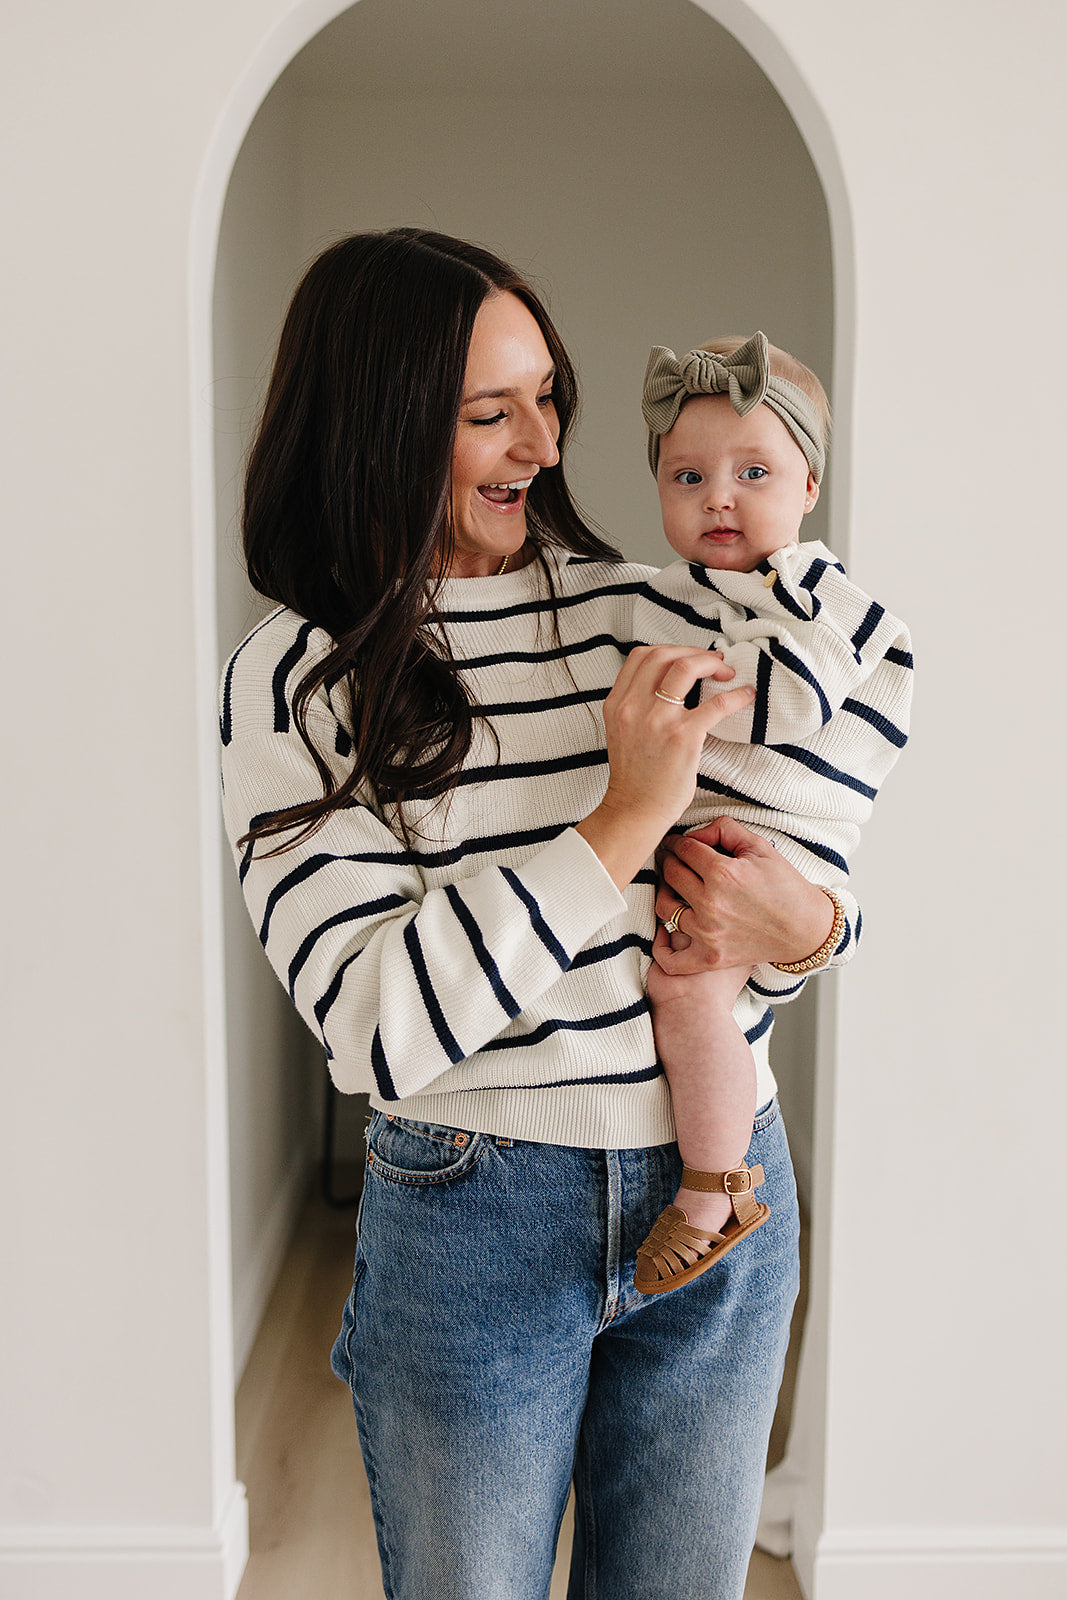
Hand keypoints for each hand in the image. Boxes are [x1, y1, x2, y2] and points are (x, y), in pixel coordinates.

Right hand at [576, 647, 755, 888]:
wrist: (634, 811)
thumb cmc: (635, 776)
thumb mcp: (622, 731)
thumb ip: (636, 706)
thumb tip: (667, 686)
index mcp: (617, 703)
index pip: (641, 656)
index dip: (670, 650)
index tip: (688, 657)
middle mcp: (633, 706)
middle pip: (664, 654)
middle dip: (694, 652)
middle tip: (713, 662)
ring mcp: (658, 720)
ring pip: (686, 667)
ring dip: (712, 663)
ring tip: (727, 672)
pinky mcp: (683, 736)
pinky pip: (716, 704)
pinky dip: (736, 696)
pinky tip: (746, 696)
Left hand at [653, 815, 835, 974]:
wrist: (806, 928)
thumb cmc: (784, 885)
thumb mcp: (759, 846)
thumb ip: (723, 829)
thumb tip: (693, 834)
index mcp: (723, 873)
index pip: (684, 849)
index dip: (677, 841)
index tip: (676, 843)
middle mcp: (711, 903)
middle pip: (671, 873)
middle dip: (669, 860)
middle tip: (671, 859)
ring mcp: (708, 934)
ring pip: (664, 907)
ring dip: (665, 893)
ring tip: (672, 888)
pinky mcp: (710, 958)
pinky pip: (671, 959)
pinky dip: (662, 947)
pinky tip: (666, 932)